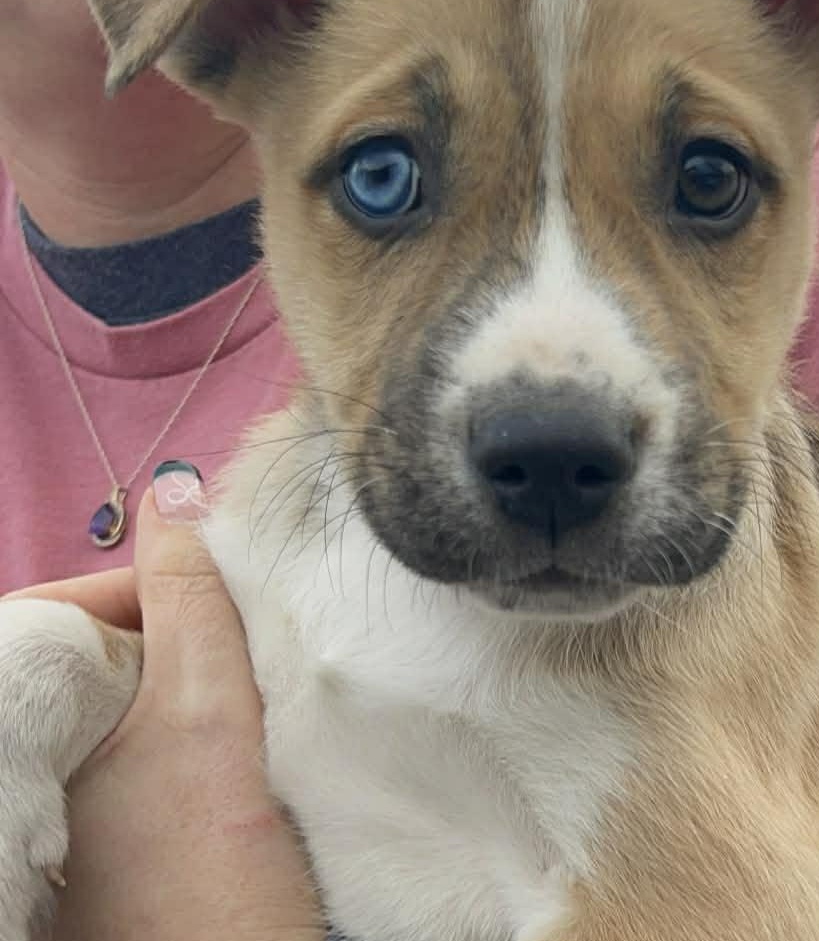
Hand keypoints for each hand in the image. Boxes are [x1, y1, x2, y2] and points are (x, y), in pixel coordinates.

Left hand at [9, 464, 323, 940]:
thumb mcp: (210, 712)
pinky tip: (238, 740)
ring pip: (130, 693)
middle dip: (179, 628)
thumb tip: (173, 490)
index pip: (65, 608)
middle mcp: (33, 762)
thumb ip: (193, 594)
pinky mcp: (107, 832)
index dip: (151, 583)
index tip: (223, 587)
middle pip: (104, 649)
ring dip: (192, 674)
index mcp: (24, 726)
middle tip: (249, 639)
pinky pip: (141, 741)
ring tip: (252, 683)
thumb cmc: (213, 870)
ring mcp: (67, 800)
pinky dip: (190, 722)